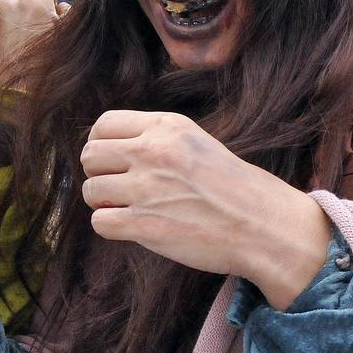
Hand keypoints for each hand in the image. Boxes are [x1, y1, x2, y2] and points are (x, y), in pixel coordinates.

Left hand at [0, 0, 68, 95]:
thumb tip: (59, 8)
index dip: (49, 1)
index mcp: (33, 4)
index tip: (50, 17)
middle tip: (31, 43)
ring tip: (14, 57)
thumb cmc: (46, 77)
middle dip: (26, 18)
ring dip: (8, 31)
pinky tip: (1, 64)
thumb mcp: (69, 45)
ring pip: (1, 20)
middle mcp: (6, 7)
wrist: (11, 108)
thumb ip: (68, 18)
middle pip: (20, 4)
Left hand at [79, 110, 331, 309]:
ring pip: (90, 190)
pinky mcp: (144, 224)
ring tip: (127, 209)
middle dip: (97, 173)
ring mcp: (146, 188)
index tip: (112, 161)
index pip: (103, 125)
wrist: (262, 225)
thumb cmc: (231, 187)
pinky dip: (110, 227)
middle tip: (117, 188)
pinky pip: (99, 222)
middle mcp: (153, 152)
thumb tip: (109, 149)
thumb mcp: (195, 143)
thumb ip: (156, 140)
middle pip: (89, 155)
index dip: (101, 145)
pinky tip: (131, 227)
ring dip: (102, 203)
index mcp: (166, 127)